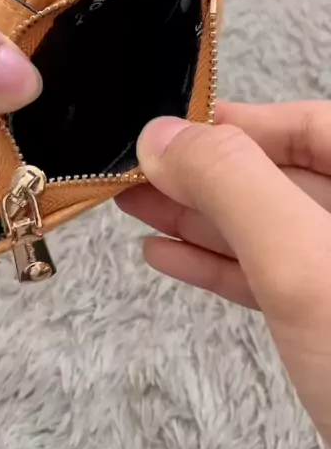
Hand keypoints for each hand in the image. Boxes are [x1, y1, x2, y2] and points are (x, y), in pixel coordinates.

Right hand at [119, 102, 330, 446]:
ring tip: (137, 207)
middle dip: (203, 174)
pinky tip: (168, 254)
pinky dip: (215, 266)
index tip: (174, 129)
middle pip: (281, 177)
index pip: (312, 126)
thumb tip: (167, 139)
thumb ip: (236, 188)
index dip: (240, 122)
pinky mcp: (328, 326)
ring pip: (268, 230)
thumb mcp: (306, 264)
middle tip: (139, 171)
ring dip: (198, 218)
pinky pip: (266, 279)